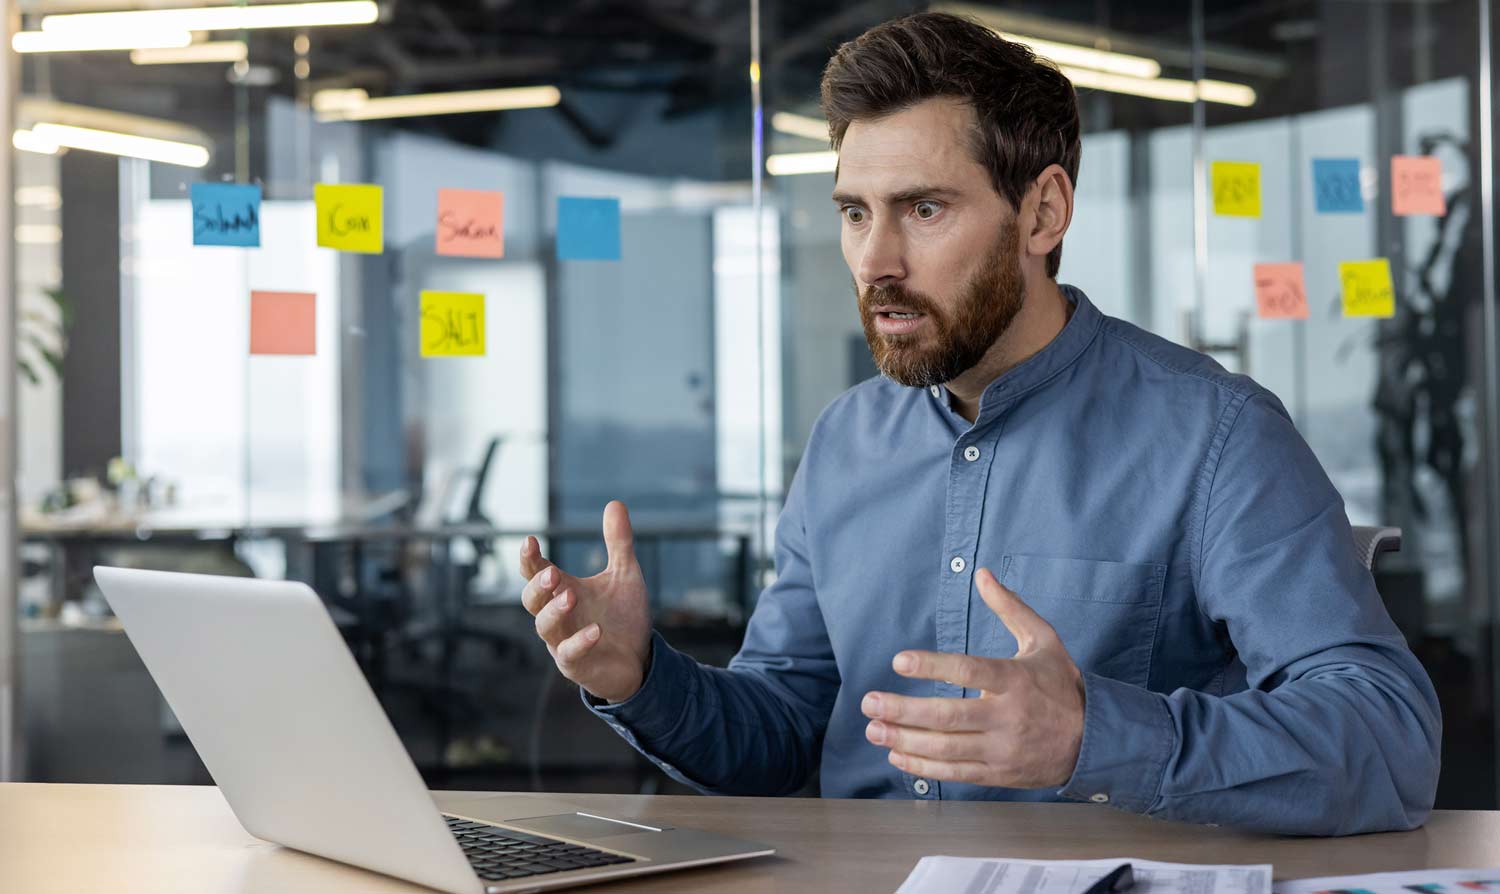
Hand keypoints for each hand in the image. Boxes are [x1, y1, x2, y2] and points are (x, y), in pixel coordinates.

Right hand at [519, 501, 652, 702]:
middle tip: (551, 573)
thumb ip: (618, 542)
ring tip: (571, 596)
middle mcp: (558, 615)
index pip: (536, 573)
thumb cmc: (622, 617)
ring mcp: (563, 641)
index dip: (529, 559)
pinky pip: (568, 654)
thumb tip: (615, 503)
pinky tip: (595, 631)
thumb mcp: (624, 575)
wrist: (639, 659)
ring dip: (554, 611)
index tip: (530, 540)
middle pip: (531, 600)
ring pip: (544, 626)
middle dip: (538, 585)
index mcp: (564, 591)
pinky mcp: (576, 665)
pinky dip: (579, 642)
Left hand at [861, 567, 1085, 788]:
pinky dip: (923, 766)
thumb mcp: (1043, 640)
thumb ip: (1009, 607)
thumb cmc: (1062, 685)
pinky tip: (897, 755)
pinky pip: (956, 772)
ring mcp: (1002, 749)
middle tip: (869, 701)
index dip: (931, 666)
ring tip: (873, 729)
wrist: (1094, 740)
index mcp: (1015, 680)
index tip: (898, 661)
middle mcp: (1007, 716)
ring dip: (904, 739)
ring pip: (946, 747)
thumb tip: (980, 573)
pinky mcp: (999, 773)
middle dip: (903, 710)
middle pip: (948, 715)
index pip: (968, 671)